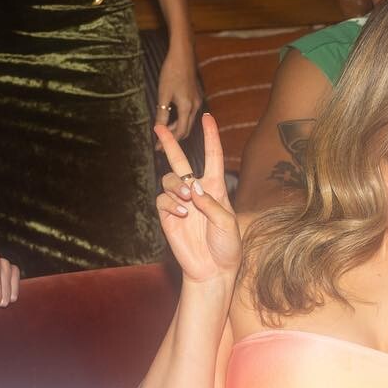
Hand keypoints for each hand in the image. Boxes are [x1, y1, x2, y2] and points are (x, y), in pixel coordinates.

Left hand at [155, 43, 200, 141]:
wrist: (183, 55)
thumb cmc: (171, 72)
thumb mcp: (163, 94)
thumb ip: (162, 114)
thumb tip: (158, 130)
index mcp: (187, 108)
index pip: (180, 132)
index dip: (169, 142)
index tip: (158, 148)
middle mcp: (195, 107)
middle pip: (186, 129)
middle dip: (174, 138)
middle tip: (160, 145)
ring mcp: (197, 101)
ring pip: (188, 122)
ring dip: (177, 129)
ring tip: (165, 133)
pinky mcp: (196, 96)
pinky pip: (190, 114)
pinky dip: (181, 120)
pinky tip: (172, 119)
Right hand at [155, 113, 239, 284]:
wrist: (213, 270)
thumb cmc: (227, 247)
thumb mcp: (228, 224)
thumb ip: (212, 204)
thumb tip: (193, 188)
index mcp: (215, 188)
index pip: (213, 157)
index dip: (210, 136)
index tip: (207, 117)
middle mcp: (196, 192)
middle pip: (180, 161)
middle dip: (170, 143)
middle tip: (159, 127)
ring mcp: (180, 203)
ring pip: (168, 179)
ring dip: (175, 185)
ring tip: (186, 199)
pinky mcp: (168, 216)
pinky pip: (162, 200)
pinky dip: (170, 203)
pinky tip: (182, 213)